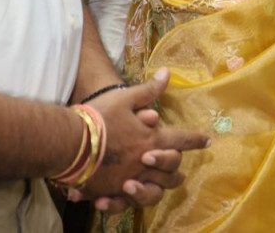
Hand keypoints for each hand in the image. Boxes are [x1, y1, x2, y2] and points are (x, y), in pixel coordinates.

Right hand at [72, 69, 208, 209]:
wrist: (66, 142)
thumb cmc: (99, 118)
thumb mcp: (125, 98)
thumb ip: (149, 90)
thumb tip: (168, 72)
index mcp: (152, 140)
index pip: (181, 140)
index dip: (195, 140)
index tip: (207, 141)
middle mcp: (144, 163)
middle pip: (171, 171)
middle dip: (177, 169)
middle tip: (181, 169)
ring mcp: (127, 180)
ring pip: (153, 191)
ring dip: (158, 188)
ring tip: (157, 186)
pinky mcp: (109, 191)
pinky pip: (123, 202)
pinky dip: (123, 202)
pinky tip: (120, 198)